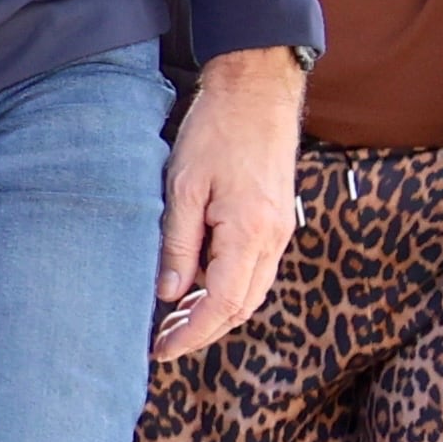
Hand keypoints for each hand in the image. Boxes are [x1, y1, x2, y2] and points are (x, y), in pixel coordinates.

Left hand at [154, 49, 305, 362]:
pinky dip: (227, 287)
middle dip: (203, 331)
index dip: (192, 335)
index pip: (223, 305)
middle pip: (242, 307)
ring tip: (173, 320)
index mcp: (250, 233)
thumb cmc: (216, 130)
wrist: (257, 91)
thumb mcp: (183, 187)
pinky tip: (197, 285)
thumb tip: (170, 295)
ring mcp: (280, 230)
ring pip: (251, 291)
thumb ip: (179, 245)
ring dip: (215, 311)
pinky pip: (254, 269)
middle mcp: (273, 238)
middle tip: (163, 342)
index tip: (162, 350)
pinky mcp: (277, 220)